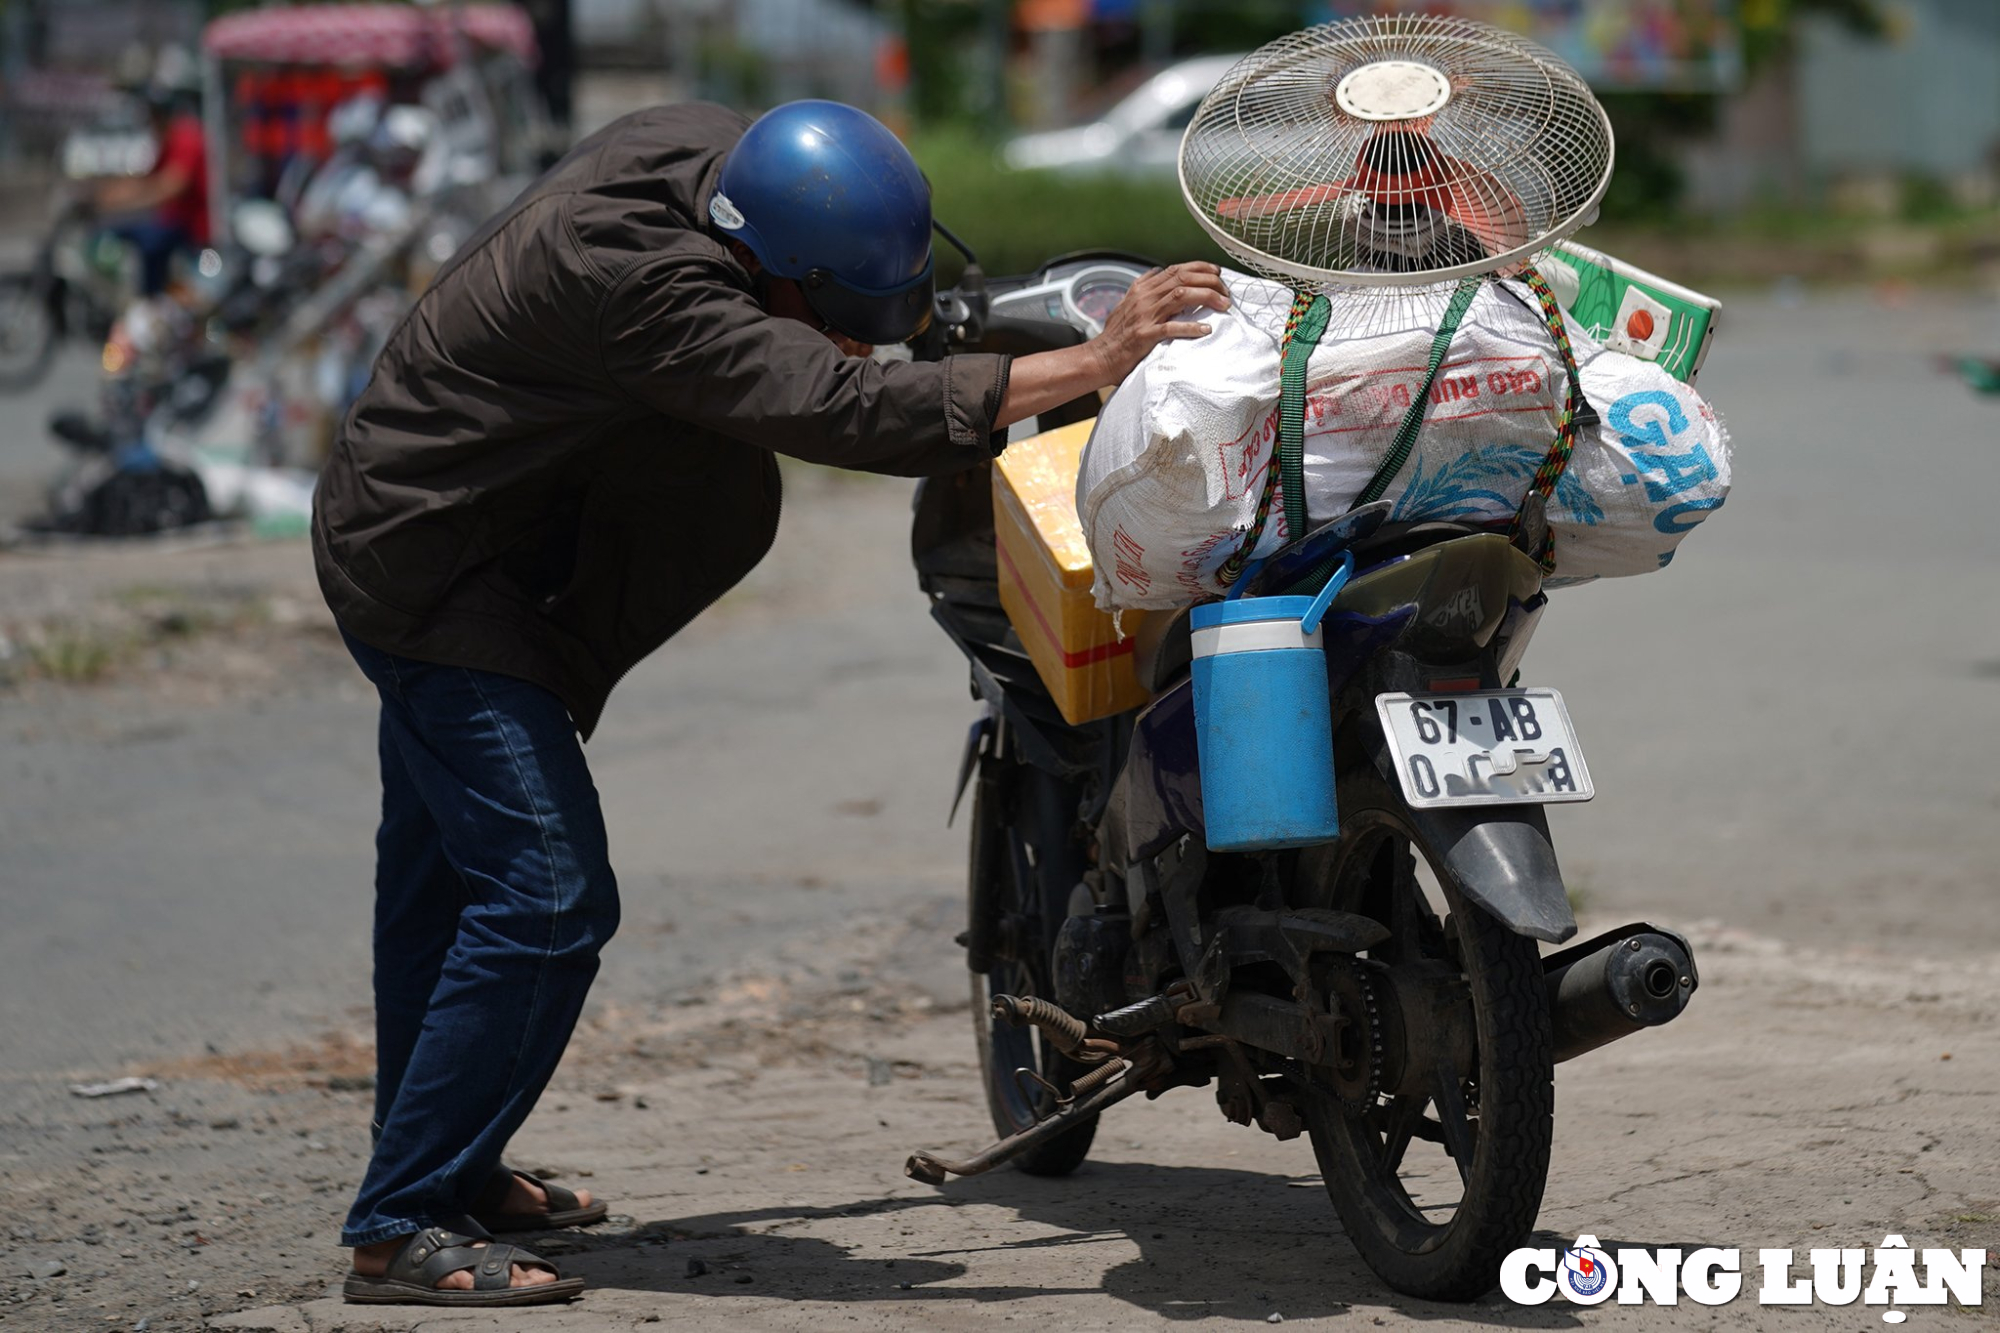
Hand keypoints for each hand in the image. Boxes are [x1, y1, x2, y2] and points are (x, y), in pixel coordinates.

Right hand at [1088, 261, 1230, 384]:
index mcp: (1142, 289)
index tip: (1217, 272)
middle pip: (1183, 278)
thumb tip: (1156, 271)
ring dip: (1207, 297)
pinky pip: (1172, 327)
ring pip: (1181, 296)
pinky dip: (1191, 327)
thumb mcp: (1126, 303)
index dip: (1200, 267)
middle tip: (1226, 291)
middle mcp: (1145, 298)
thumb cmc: (1115, 335)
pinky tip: (1205, 329)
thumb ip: (1141, 287)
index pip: (1176, 269)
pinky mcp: (1145, 335)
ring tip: (1223, 305)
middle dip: (1210, 280)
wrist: (1099, 358)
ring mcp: (1145, 316)